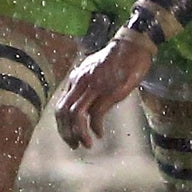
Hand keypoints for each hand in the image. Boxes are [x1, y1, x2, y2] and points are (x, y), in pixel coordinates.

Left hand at [54, 30, 156, 149]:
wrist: (132, 46)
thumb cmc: (116, 59)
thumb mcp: (93, 70)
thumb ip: (85, 84)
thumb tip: (84, 100)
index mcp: (75, 79)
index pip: (60, 107)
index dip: (62, 126)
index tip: (69, 137)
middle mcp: (81, 83)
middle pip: (63, 113)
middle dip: (66, 133)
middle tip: (74, 145)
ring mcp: (94, 88)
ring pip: (76, 116)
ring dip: (79, 134)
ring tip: (87, 144)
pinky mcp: (109, 92)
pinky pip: (96, 115)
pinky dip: (96, 128)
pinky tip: (99, 134)